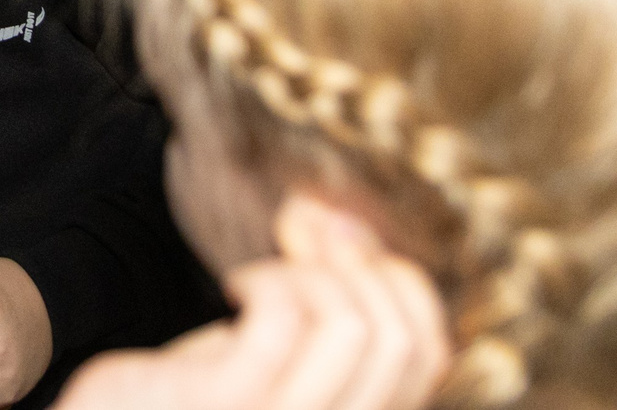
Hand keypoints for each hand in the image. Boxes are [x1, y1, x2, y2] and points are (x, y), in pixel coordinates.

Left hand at [50, 197, 448, 409]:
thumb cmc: (185, 396)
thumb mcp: (267, 360)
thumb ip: (319, 317)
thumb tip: (349, 225)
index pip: (431, 353)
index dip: (401, 280)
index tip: (345, 236)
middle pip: (404, 338)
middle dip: (359, 262)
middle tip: (302, 232)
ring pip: (355, 325)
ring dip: (309, 273)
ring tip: (259, 276)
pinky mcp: (230, 403)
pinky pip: (285, 319)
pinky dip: (268, 279)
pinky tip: (235, 288)